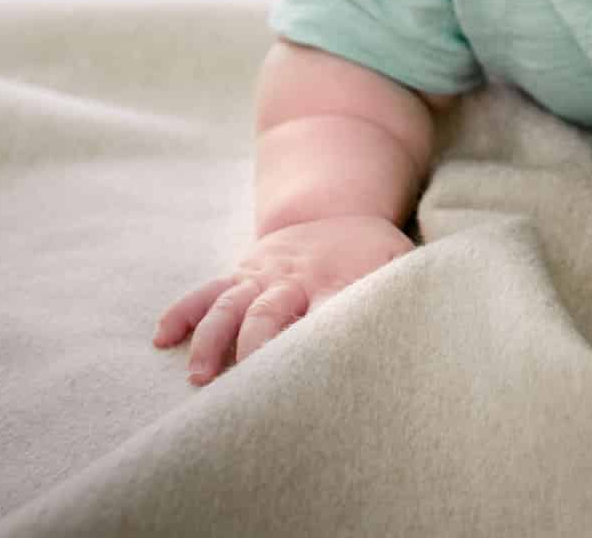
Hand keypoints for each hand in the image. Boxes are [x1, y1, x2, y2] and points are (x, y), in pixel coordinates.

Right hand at [153, 214, 414, 383]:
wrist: (343, 210)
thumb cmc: (378, 258)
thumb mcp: (402, 270)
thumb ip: (405, 301)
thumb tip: (428, 334)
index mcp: (343, 281)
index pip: (331, 311)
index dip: (319, 341)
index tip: (310, 377)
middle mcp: (298, 278)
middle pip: (271, 311)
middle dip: (257, 346)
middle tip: (248, 380)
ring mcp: (265, 274)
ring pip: (231, 303)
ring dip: (213, 338)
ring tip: (199, 376)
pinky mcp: (243, 272)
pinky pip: (208, 289)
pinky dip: (184, 311)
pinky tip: (163, 337)